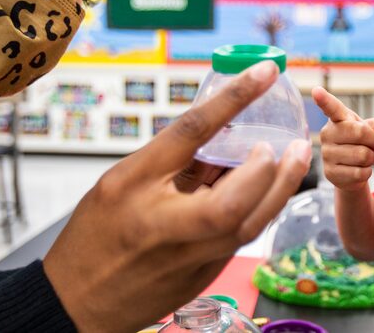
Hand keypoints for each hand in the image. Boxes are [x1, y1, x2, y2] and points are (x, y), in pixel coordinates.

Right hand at [43, 61, 312, 331]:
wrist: (77, 303)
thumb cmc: (94, 236)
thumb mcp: (119, 182)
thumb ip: (169, 159)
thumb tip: (219, 133)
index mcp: (135, 184)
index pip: (191, 132)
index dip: (233, 98)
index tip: (263, 71)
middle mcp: (163, 224)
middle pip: (233, 201)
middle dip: (270, 171)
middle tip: (291, 143)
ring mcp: (185, 257)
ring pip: (249, 226)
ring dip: (279, 190)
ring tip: (297, 159)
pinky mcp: (202, 276)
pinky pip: (241, 239)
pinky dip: (262, 209)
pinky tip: (272, 189)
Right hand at [312, 87, 373, 191]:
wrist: (354, 170)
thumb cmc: (362, 144)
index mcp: (338, 119)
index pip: (331, 107)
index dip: (324, 99)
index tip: (316, 91)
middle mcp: (328, 133)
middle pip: (360, 132)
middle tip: (372, 144)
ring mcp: (327, 154)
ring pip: (362, 155)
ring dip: (371, 158)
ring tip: (363, 157)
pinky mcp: (330, 172)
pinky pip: (359, 172)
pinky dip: (366, 172)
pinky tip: (358, 169)